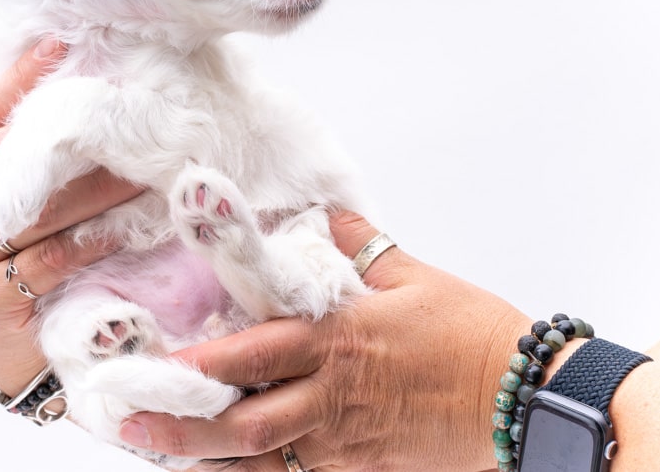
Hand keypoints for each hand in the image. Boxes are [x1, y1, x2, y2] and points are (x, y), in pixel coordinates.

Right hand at [0, 39, 142, 395]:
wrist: (18, 356)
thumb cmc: (17, 271)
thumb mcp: (7, 209)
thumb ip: (14, 159)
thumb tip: (69, 93)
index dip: (14, 80)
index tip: (59, 44)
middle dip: (62, 135)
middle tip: (121, 109)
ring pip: (28, 208)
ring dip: (91, 187)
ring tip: (138, 167)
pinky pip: (45, 258)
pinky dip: (89, 240)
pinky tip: (123, 226)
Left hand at [118, 211, 530, 471]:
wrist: (528, 399)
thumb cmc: (472, 333)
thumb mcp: (414, 275)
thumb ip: (358, 244)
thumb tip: (324, 212)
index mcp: (337, 339)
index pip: (253, 354)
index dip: (198, 365)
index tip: (154, 366)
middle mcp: (331, 394)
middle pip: (244, 422)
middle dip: (183, 428)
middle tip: (132, 424)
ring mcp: (345, 440)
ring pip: (263, 461)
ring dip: (208, 460)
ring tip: (160, 456)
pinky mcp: (363, 469)